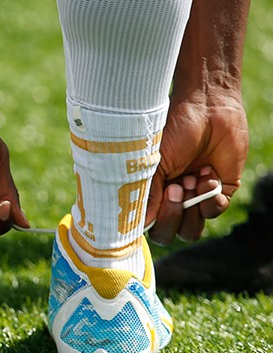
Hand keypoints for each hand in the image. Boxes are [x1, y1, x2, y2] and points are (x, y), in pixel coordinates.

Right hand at [147, 89, 248, 244]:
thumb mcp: (153, 164)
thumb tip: (142, 223)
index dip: (153, 223)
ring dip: (192, 208)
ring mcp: (196, 196)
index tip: (155, 205)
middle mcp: (172, 199)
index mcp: (152, 193)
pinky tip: (208, 173)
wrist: (207, 108)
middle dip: (173, 216)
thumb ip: (148, 195)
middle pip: (171, 233)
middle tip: (176, 188)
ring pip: (192, 229)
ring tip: (192, 179)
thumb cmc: (173, 131)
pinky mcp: (221, 190)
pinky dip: (212, 197)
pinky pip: (215, 211)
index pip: (150, 226)